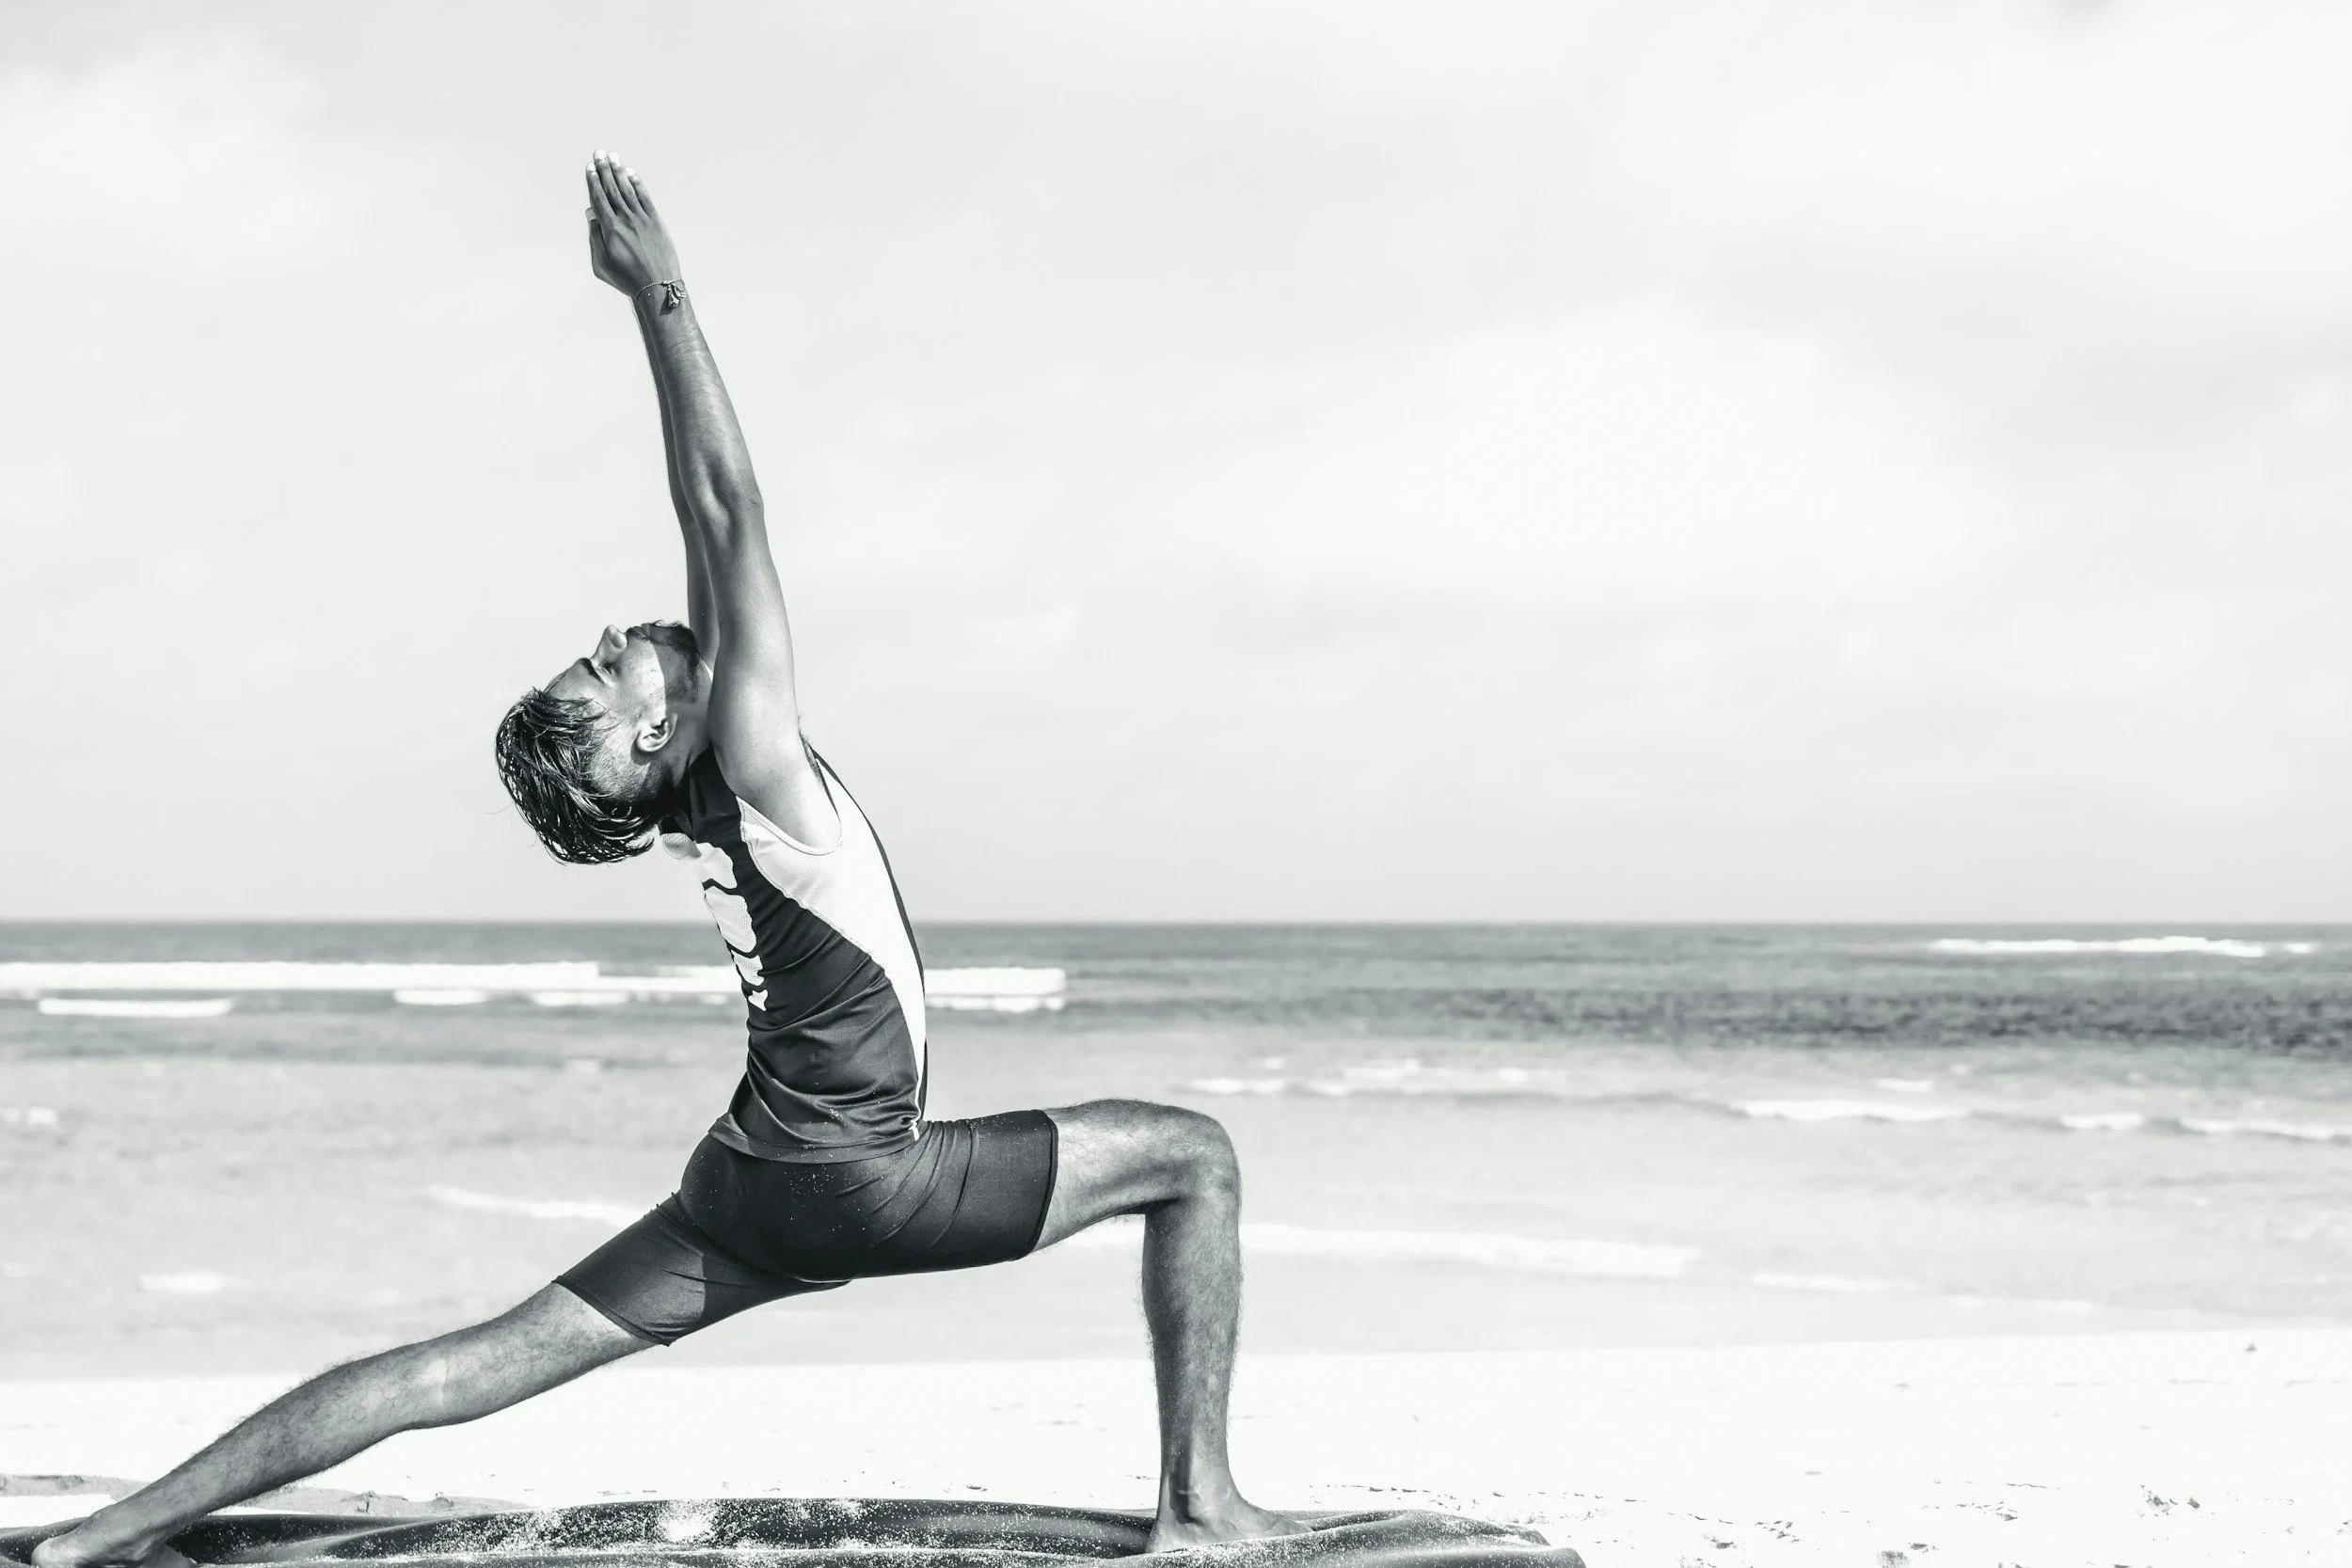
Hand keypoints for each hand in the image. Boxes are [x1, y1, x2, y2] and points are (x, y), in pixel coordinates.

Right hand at [584, 149, 681, 296]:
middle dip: (604, 170)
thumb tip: (591, 214)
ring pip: (628, 190)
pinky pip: (645, 198)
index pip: (599, 199)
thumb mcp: (601, 265)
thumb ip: (594, 238)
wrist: (658, 287)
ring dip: (619, 172)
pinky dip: (637, 184)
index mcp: (610, 229)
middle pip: (612, 189)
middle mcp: (626, 220)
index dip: (593, 181)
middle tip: (599, 153)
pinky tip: (631, 173)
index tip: (590, 167)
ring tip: (613, 156)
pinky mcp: (656, 222)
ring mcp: (643, 219)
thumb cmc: (627, 279)